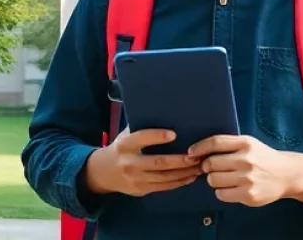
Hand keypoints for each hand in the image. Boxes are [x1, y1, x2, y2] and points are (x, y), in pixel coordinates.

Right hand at [85, 128, 202, 197]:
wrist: (103, 172)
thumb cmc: (121, 147)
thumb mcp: (126, 134)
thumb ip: (141, 126)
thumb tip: (164, 110)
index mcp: (125, 145)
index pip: (142, 139)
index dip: (157, 136)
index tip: (174, 134)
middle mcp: (130, 163)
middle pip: (158, 163)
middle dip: (179, 160)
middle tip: (197, 155)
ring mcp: (136, 179)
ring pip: (164, 178)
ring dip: (183, 173)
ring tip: (199, 166)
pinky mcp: (141, 190)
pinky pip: (163, 187)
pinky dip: (178, 182)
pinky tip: (190, 177)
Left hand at [189, 134, 302, 207]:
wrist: (286, 174)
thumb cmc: (262, 156)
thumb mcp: (248, 143)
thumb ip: (228, 145)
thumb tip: (199, 152)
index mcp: (245, 143)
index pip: (215, 142)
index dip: (199, 147)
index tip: (191, 152)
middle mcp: (246, 159)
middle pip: (211, 163)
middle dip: (207, 166)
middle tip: (211, 168)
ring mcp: (247, 178)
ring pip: (214, 180)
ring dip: (213, 180)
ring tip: (222, 177)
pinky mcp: (248, 195)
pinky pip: (221, 194)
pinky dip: (221, 191)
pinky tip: (230, 187)